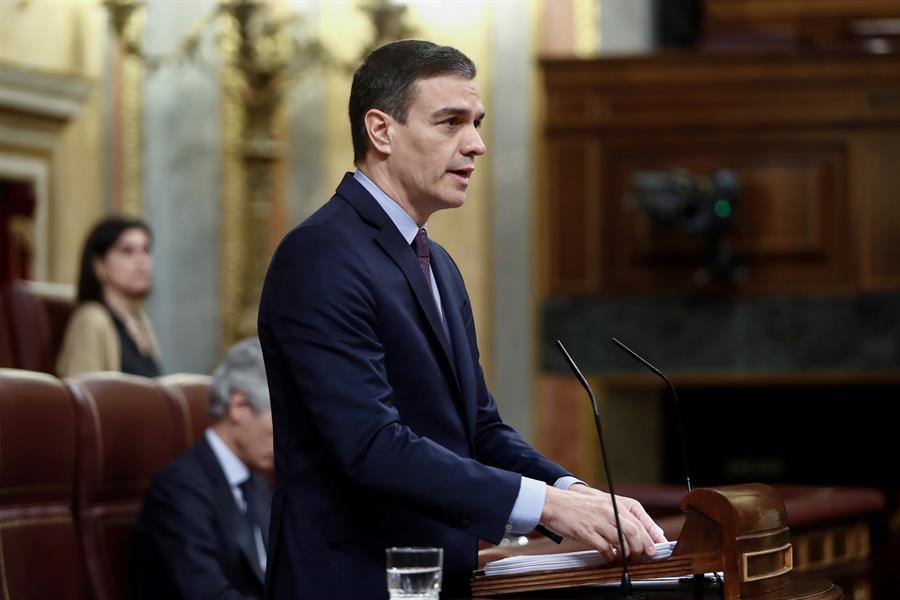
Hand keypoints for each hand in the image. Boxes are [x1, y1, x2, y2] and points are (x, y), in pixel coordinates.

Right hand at [539, 484, 666, 561]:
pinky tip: (610, 557)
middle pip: (635, 532)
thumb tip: (641, 529)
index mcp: (615, 502)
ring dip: (628, 554)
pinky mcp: (587, 532)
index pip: (640, 520)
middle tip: (643, 556)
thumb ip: (621, 514)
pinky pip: (605, 548)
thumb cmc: (578, 504)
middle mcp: (609, 510)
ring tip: (626, 558)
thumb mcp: (602, 503)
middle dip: (642, 547)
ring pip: (623, 541)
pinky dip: (611, 555)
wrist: (554, 503)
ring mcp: (598, 521)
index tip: (657, 546)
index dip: (652, 535)